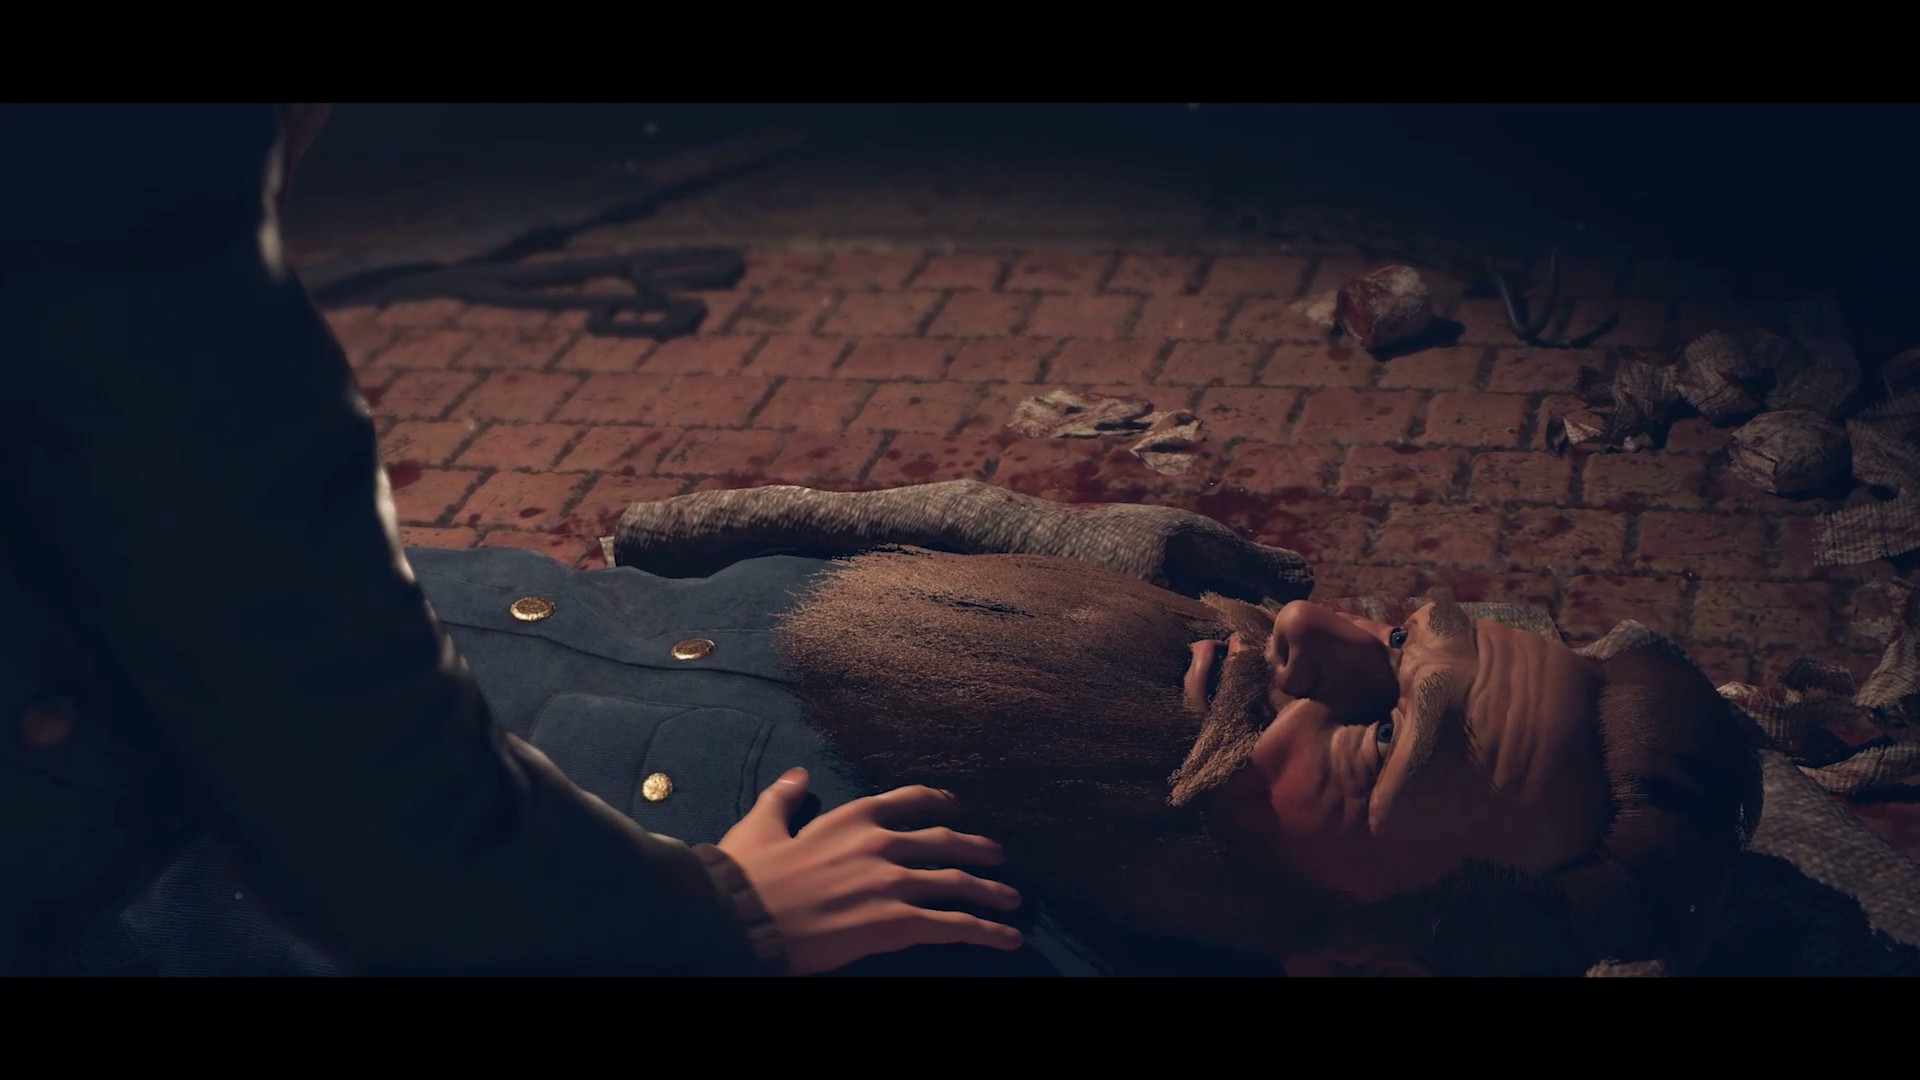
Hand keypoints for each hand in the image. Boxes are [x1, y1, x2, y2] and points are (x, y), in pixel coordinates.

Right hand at [717, 767, 1023, 974]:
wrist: (740, 918)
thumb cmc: (747, 876)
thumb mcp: (762, 825)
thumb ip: (784, 797)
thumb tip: (798, 773)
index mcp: (852, 817)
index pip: (910, 800)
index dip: (939, 802)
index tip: (959, 807)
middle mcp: (881, 843)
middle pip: (945, 841)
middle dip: (977, 848)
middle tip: (999, 856)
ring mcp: (893, 883)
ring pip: (957, 882)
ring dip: (991, 891)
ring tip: (1013, 899)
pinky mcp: (897, 923)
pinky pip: (954, 925)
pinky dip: (986, 930)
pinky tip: (1007, 938)